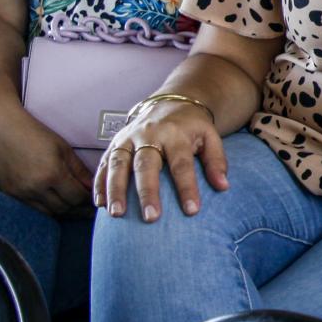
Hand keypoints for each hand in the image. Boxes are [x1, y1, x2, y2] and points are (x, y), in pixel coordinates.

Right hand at [0, 113, 92, 214]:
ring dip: (62, 210)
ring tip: (73, 206)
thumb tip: (92, 188)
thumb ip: (79, 170)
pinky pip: (32, 209)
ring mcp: (20, 193)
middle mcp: (35, 187)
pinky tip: (53, 202)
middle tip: (87, 207)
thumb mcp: (62, 147)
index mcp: (52, 173)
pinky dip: (45, 208)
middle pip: (64, 208)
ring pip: (48, 212)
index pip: (77, 197)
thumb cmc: (33, 133)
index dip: (88, 200)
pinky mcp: (9, 194)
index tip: (94, 199)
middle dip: (78, 208)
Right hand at [95, 100, 226, 220]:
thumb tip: (223, 186)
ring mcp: (128, 137)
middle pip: (146, 164)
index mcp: (175, 133)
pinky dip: (99, 183)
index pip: (182, 163)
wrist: (170, 103)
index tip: (192, 211)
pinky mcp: (114, 143)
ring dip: (115, 189)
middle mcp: (149, 134)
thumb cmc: (192, 128)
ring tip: (116, 214)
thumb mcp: (210, 137)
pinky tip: (99, 203)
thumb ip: (217, 161)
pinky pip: (103, 163)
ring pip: (118, 163)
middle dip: (147, 191)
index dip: (187, 187)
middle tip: (151, 218)